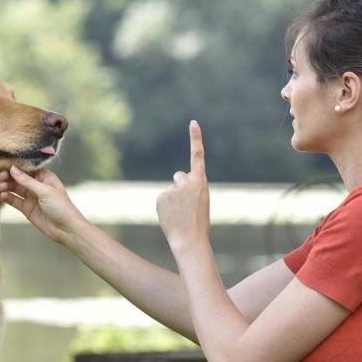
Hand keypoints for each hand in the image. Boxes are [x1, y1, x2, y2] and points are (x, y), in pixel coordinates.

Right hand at [0, 166, 82, 244]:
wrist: (66, 229)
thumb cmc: (61, 207)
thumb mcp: (44, 191)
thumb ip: (27, 181)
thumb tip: (12, 169)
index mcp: (45, 177)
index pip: (28, 167)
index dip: (17, 165)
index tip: (5, 163)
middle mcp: (37, 185)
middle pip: (19, 177)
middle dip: (9, 176)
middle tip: (1, 177)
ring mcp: (31, 197)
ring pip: (15, 188)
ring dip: (7, 186)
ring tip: (1, 187)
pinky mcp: (27, 208)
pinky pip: (15, 200)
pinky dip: (8, 197)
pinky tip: (3, 196)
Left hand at [156, 120, 209, 250]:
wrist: (189, 239)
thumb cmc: (199, 221)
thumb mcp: (200, 200)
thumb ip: (190, 187)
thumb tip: (176, 181)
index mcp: (201, 182)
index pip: (197, 155)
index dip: (195, 138)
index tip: (193, 123)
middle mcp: (186, 182)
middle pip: (179, 176)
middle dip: (180, 186)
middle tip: (186, 204)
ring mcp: (172, 189)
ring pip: (171, 188)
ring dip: (173, 198)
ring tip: (179, 213)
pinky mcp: (160, 197)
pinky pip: (162, 198)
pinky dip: (165, 206)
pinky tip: (171, 216)